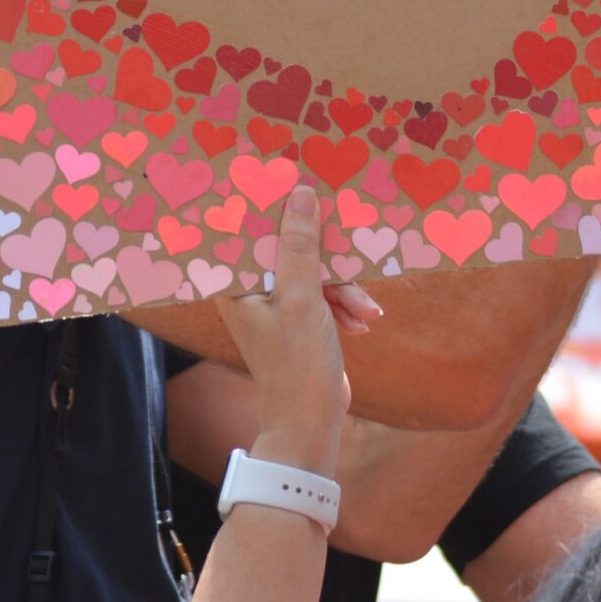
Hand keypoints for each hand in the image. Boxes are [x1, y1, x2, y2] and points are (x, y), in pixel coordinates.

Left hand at [213, 187, 377, 475]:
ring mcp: (276, 305)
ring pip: (312, 271)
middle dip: (324, 257)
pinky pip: (323, 293)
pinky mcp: (299, 319)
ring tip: (364, 310)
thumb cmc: (297, 364)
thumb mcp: (303, 299)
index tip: (294, 178)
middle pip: (287, 247)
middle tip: (350, 247)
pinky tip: (362, 321)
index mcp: (236, 284)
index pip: (248, 228)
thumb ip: (301, 246)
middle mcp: (251, 290)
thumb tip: (301, 193)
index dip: (271, 204)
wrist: (311, 423)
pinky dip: (343, 304)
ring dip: (342, 288)